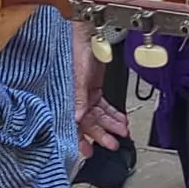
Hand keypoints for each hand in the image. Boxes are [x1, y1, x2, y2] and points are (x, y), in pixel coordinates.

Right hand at [70, 22, 128, 151]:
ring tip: (122, 132)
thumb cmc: (75, 52)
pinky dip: (113, 113)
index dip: (80, 139)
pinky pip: (104, 105)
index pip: (73, 125)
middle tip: (112, 145)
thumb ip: (78, 99)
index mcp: (66, 99)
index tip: (89, 153)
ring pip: (98, 115)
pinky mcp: (94, 88)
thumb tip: (76, 119)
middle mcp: (74, 99)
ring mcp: (85, 94)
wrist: (85, 35)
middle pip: (88, 123)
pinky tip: (121, 120)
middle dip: (101, 134)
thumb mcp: (77, 78)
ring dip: (111, 124)